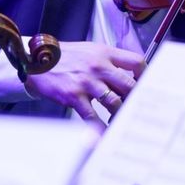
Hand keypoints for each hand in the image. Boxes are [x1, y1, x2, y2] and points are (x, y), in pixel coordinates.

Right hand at [25, 41, 144, 129]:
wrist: (36, 61)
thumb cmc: (64, 57)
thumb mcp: (90, 50)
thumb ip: (110, 60)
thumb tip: (130, 74)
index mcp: (105, 53)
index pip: (136, 62)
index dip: (146, 76)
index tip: (147, 86)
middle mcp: (98, 66)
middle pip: (129, 85)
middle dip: (136, 100)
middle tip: (139, 110)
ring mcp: (86, 82)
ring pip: (114, 102)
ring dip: (121, 115)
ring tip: (124, 122)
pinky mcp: (74, 96)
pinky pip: (92, 116)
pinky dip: (100, 128)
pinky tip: (105, 134)